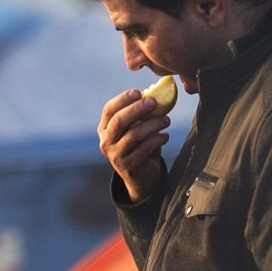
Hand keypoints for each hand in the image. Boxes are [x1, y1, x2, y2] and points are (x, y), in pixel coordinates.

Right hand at [97, 87, 171, 204]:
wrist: (142, 178)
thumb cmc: (140, 146)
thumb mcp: (136, 129)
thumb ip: (140, 115)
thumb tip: (155, 94)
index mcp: (105, 129)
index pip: (109, 110)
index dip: (122, 100)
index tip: (138, 92)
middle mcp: (106, 142)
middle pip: (119, 121)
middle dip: (137, 109)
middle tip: (154, 102)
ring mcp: (115, 156)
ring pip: (134, 135)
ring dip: (153, 124)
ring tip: (166, 120)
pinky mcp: (128, 166)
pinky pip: (145, 148)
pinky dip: (157, 139)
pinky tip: (165, 136)